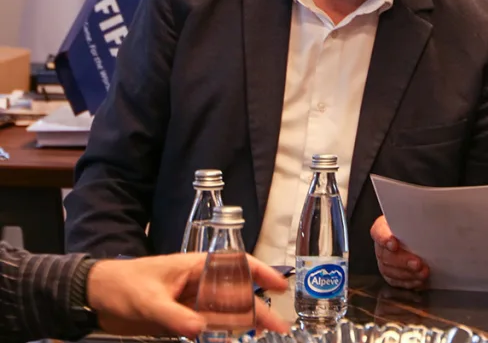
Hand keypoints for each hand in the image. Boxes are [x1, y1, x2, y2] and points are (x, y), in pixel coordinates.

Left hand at [87, 253, 288, 336]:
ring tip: (264, 334)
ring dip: (243, 323)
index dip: (261, 273)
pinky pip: (207, 325)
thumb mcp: (147, 300)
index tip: (280, 285)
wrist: (94, 296)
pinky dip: (221, 332)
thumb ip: (174, 316)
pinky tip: (233, 338)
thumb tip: (201, 330)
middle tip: (278, 325)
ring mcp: (190, 301)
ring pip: (224, 312)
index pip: (236, 265)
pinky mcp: (180, 318)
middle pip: (235, 294)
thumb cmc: (122, 285)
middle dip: (258, 308)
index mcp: (195, 266)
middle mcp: (198, 283)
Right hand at [371, 215, 429, 289]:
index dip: (384, 238)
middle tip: (417, 263)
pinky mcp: (390, 274)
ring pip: (389, 270)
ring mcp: (384, 260)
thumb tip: (432, 218)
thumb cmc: (417, 223)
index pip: (379, 231)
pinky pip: (395, 281)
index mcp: (384, 226)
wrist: (419, 234)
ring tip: (423, 273)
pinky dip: (408, 282)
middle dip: (402, 261)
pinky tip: (419, 281)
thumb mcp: (417, 218)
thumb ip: (419, 219)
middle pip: (385, 254)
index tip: (394, 243)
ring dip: (407, 274)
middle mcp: (382, 245)